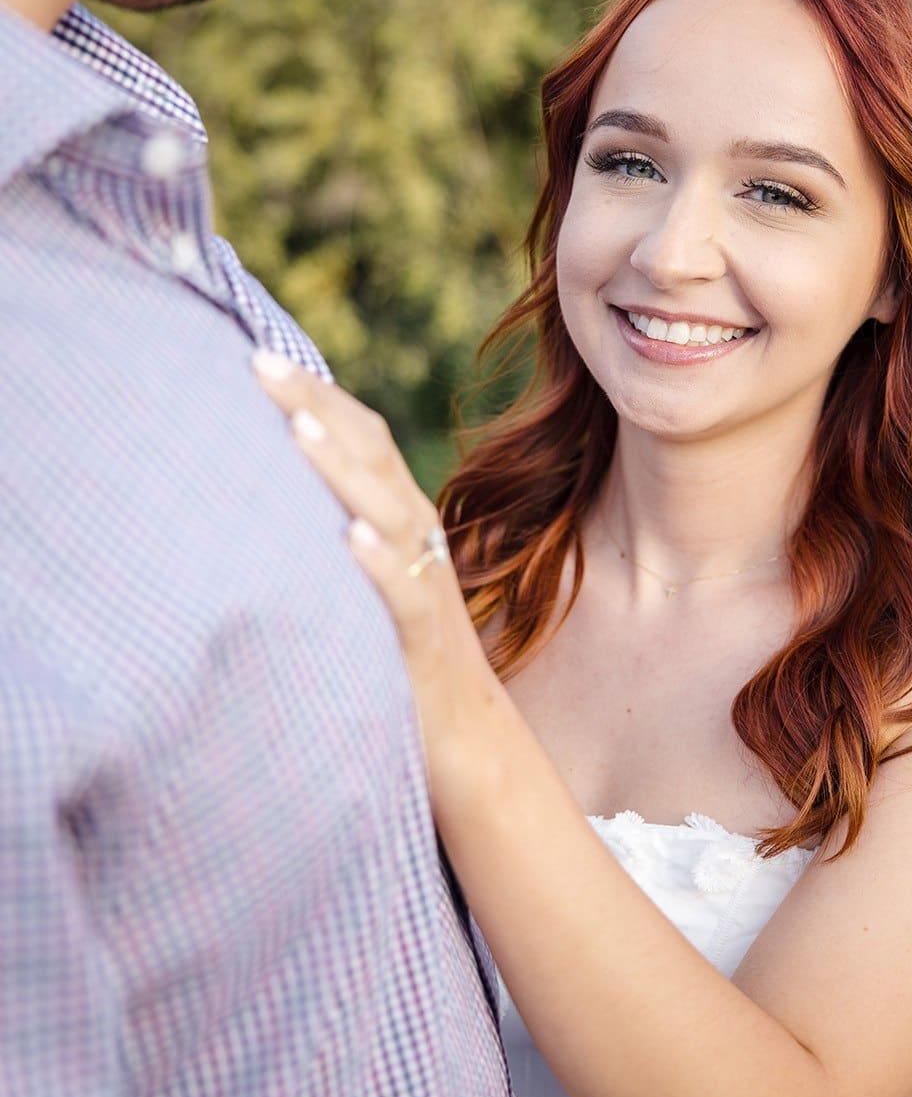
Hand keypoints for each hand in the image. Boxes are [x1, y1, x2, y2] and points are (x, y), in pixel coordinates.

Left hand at [251, 350, 500, 785]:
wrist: (471, 744)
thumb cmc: (403, 662)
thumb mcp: (364, 582)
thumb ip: (333, 535)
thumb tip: (260, 495)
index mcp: (399, 518)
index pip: (360, 436)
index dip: (313, 392)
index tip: (255, 353)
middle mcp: (416, 537)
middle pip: (369, 453)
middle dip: (313, 404)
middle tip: (256, 361)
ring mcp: (425, 585)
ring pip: (385, 511)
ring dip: (340, 467)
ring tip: (294, 427)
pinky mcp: (426, 641)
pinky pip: (405, 594)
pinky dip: (379, 563)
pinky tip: (349, 538)